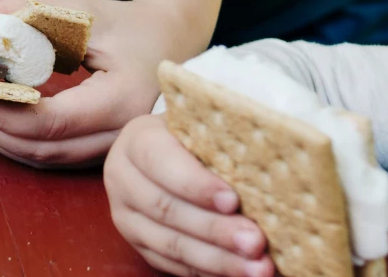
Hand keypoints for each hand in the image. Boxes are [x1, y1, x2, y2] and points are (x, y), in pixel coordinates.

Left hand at [0, 0, 211, 168]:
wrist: (175, 41)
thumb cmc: (131, 24)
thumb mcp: (83, 11)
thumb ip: (27, 11)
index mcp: (122, 100)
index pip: (50, 123)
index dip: (2, 110)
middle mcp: (120, 135)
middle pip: (42, 150)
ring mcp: (113, 149)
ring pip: (45, 160)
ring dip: (2, 136)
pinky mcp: (102, 151)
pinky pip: (54, 157)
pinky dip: (20, 140)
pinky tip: (0, 115)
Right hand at [105, 115, 274, 276]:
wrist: (165, 149)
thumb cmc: (195, 133)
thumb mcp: (200, 125)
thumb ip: (220, 141)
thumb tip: (264, 163)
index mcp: (138, 140)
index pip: (162, 162)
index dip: (197, 184)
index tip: (233, 201)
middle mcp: (123, 178)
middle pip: (166, 209)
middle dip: (215, 229)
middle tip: (255, 242)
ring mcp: (126, 215)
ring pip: (170, 244)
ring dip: (217, 260)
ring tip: (256, 267)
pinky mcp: (137, 243)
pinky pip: (171, 264)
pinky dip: (207, 271)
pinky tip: (237, 272)